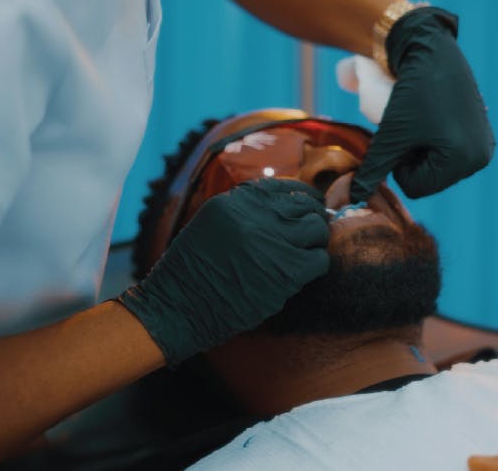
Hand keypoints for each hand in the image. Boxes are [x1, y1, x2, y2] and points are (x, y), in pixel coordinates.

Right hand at [118, 178, 329, 365]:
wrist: (178, 309)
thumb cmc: (191, 273)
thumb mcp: (210, 225)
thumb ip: (243, 212)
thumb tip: (286, 206)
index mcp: (234, 202)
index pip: (281, 186)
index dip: (300, 194)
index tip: (310, 204)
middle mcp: (254, 216)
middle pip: (304, 205)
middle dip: (312, 216)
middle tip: (314, 230)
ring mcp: (272, 243)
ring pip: (317, 228)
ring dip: (316, 240)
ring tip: (306, 252)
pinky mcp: (286, 272)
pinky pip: (319, 259)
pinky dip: (316, 265)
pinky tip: (302, 273)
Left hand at [350, 7, 494, 201]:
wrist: (430, 52)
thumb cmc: (409, 94)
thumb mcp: (389, 136)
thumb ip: (373, 169)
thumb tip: (354, 197)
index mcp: (464, 160)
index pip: (418, 187)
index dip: (398, 166)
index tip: (398, 137)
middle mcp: (481, 157)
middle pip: (431, 179)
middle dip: (413, 160)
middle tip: (407, 129)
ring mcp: (484, 144)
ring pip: (439, 166)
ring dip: (422, 151)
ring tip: (417, 123)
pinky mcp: (481, 132)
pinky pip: (451, 151)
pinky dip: (435, 141)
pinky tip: (429, 119)